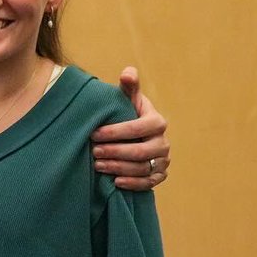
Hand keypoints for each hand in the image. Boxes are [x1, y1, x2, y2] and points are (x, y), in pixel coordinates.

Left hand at [91, 67, 170, 190]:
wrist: (138, 135)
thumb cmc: (129, 114)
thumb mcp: (129, 99)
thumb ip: (129, 86)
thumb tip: (128, 73)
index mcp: (157, 122)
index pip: (138, 128)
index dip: (115, 132)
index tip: (94, 134)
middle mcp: (163, 142)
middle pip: (140, 152)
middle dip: (115, 152)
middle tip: (94, 151)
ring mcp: (163, 160)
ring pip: (142, 168)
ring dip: (119, 168)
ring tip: (98, 165)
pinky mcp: (160, 174)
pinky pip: (148, 183)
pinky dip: (132, 183)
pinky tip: (115, 181)